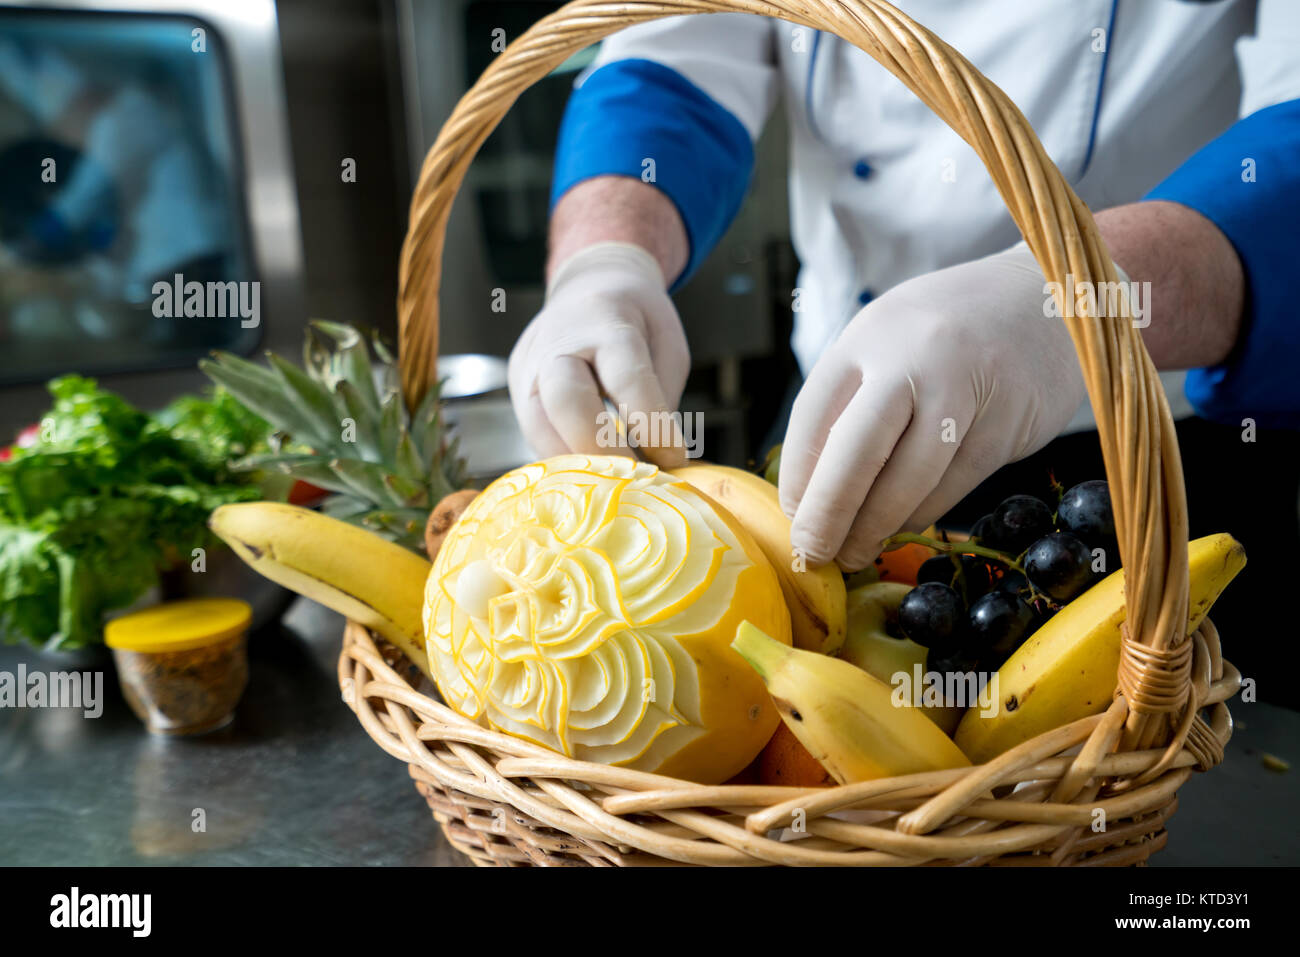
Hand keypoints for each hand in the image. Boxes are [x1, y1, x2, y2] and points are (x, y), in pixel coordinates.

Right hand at [507, 241, 690, 464]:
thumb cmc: (634, 317)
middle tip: (633, 481)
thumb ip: (661, 396)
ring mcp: (528, 365)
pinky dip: (563, 459)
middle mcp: (558, 342)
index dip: (650, 423)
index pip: (626, 377)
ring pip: (539, 426)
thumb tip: (658, 458)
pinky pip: (534, 433)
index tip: (673, 459)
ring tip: (611, 487)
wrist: (587, 285)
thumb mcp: (665, 342)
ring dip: (576, 465)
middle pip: (567, 402)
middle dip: (600, 450)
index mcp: (606, 322)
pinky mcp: (515, 387)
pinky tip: (589, 474)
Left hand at [780, 244, 1096, 569]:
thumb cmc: (948, 331)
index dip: (798, 478)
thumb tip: (808, 492)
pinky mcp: (1007, 424)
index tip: (792, 518)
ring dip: (877, 527)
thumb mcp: (888, 341)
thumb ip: (850, 401)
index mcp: (868, 335)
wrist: (1050, 295)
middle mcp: (913, 358)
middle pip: (856, 452)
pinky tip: (904, 524)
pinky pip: (953, 486)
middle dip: (830, 514)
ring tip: (855, 552)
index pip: (814, 417)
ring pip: (910, 481)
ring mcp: (964, 390)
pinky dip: (921, 514)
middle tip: (815, 554)